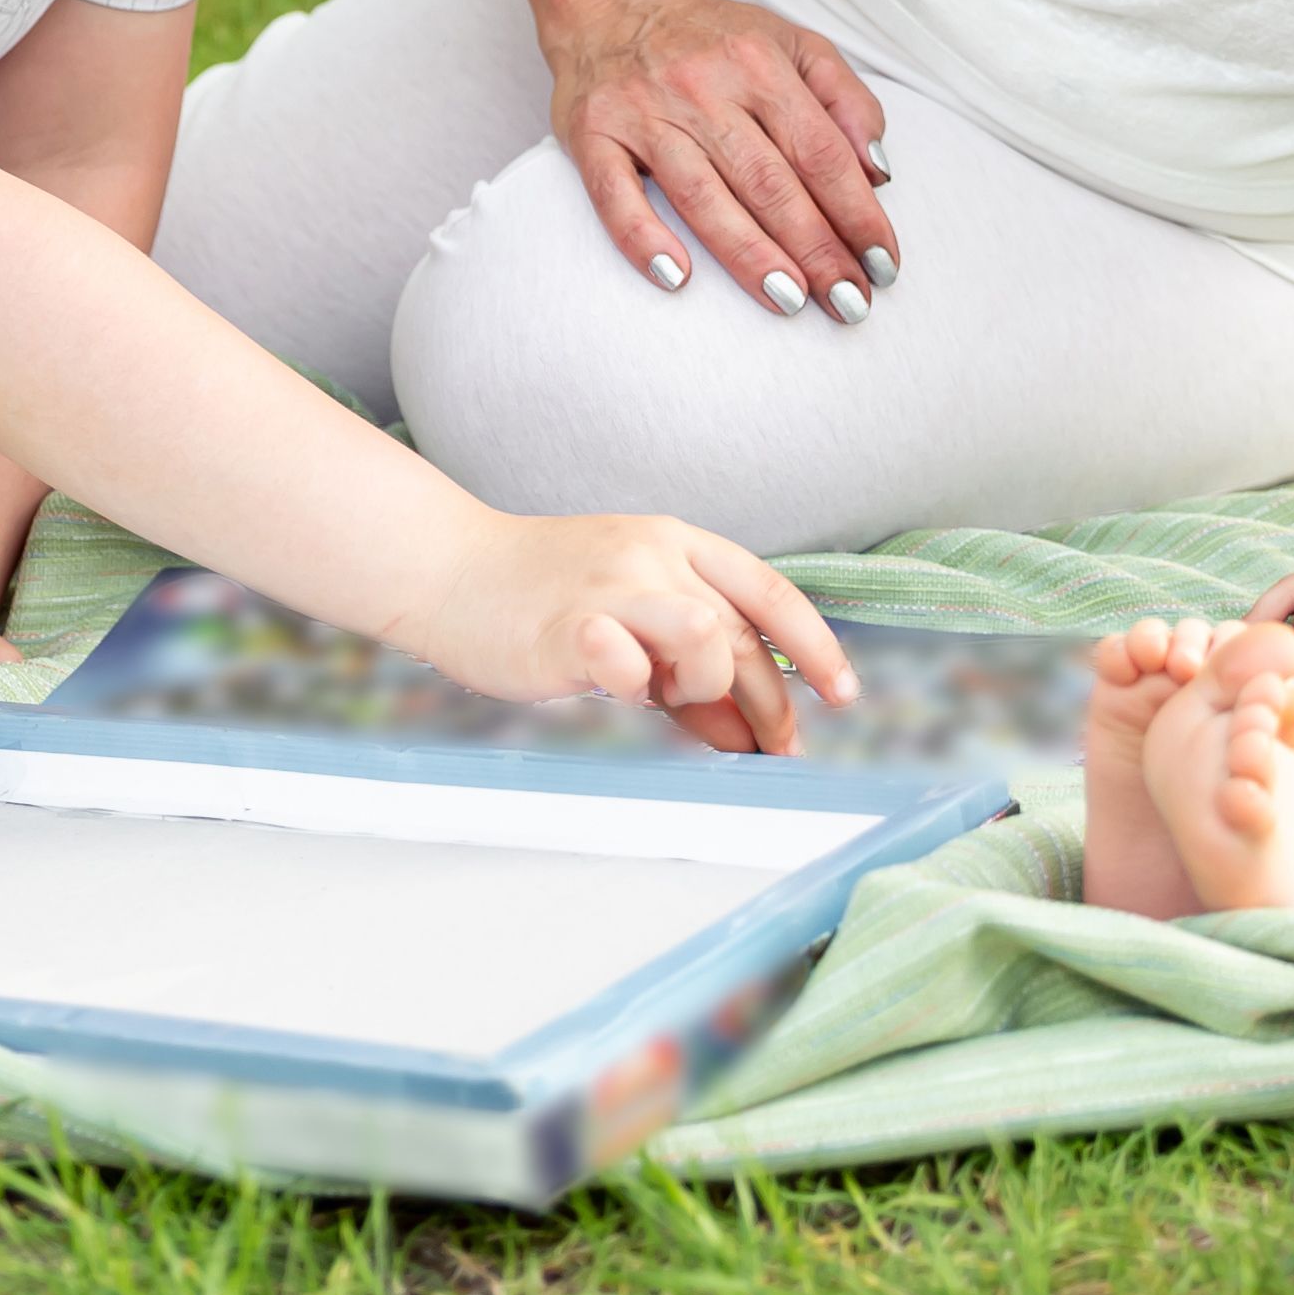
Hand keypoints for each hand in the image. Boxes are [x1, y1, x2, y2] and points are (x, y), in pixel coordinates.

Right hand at [394, 510, 861, 757]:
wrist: (451, 572)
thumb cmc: (541, 598)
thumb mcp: (631, 615)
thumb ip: (689, 667)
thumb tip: (750, 730)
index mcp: (676, 543)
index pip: (771, 592)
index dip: (815, 647)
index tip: (842, 696)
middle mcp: (653, 554)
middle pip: (744, 633)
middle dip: (770, 703)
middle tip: (774, 751)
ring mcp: (612, 585)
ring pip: (708, 636)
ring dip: (702, 686)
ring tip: (662, 698)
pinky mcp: (570, 624)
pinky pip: (629, 662)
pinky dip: (636, 685)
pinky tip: (613, 687)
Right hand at [543, 0, 898, 320]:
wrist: (614, 0)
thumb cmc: (714, 39)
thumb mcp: (793, 45)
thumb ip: (846, 100)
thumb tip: (879, 172)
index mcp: (759, 64)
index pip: (820, 151)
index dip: (856, 212)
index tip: (883, 264)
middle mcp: (704, 86)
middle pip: (769, 182)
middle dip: (816, 248)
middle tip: (849, 303)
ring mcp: (644, 112)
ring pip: (703, 195)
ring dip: (750, 255)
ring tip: (791, 301)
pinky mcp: (593, 134)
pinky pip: (615, 195)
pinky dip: (643, 238)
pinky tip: (677, 277)